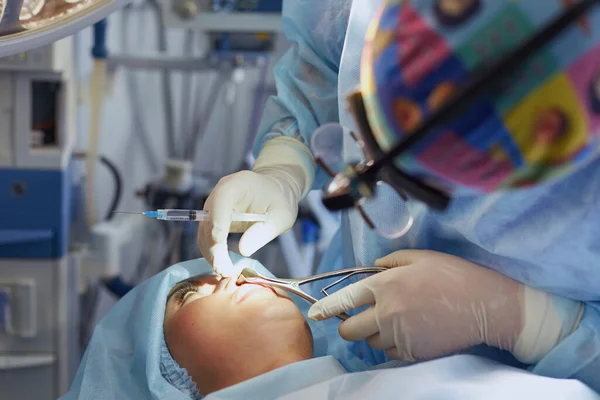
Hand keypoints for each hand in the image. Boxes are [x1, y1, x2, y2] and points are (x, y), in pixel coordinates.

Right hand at [197, 137, 313, 275]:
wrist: (275, 192)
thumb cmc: (280, 201)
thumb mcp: (282, 217)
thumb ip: (264, 232)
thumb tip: (243, 250)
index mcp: (239, 184)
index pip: (222, 199)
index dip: (218, 221)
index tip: (219, 243)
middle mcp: (221, 191)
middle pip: (209, 219)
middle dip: (213, 246)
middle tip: (224, 269)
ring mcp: (214, 204)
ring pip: (204, 230)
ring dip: (211, 252)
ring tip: (225, 270)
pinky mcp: (213, 217)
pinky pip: (207, 235)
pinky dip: (212, 250)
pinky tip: (222, 264)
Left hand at [308, 250, 582, 362]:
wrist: (487, 305)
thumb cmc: (454, 275)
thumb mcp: (421, 257)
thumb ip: (390, 263)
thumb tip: (372, 271)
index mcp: (386, 285)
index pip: (345, 299)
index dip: (325, 308)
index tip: (314, 314)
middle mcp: (387, 312)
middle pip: (350, 329)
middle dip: (351, 324)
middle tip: (365, 316)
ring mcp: (400, 335)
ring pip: (370, 342)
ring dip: (375, 333)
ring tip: (398, 319)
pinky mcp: (414, 353)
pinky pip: (390, 352)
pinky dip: (394, 344)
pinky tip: (411, 330)